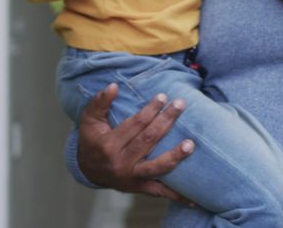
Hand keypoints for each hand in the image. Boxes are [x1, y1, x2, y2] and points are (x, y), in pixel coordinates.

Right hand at [77, 83, 192, 200]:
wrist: (88, 170)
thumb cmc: (92, 140)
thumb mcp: (89, 120)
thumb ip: (99, 102)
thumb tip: (114, 86)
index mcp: (108, 145)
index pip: (134, 124)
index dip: (150, 109)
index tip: (164, 97)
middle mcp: (120, 163)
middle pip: (148, 140)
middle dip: (166, 121)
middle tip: (181, 104)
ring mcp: (131, 177)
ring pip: (156, 167)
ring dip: (175, 156)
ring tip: (190, 144)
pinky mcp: (140, 188)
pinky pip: (160, 192)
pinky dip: (177, 194)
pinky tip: (194, 196)